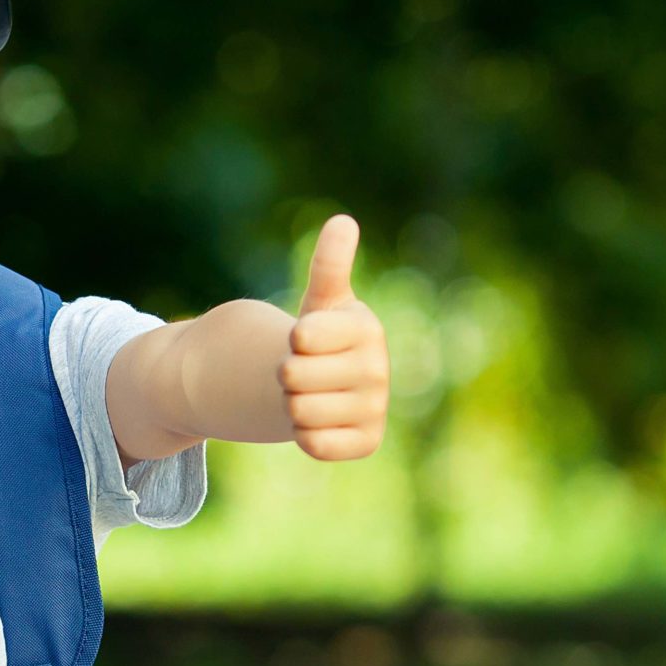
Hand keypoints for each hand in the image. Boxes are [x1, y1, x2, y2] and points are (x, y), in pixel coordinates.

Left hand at [283, 214, 389, 460]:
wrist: (326, 385)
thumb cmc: (319, 337)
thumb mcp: (321, 300)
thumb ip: (329, 265)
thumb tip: (343, 221)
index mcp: (367, 327)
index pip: (302, 337)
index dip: (291, 340)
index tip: (303, 338)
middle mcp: (379, 369)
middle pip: (294, 376)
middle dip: (286, 374)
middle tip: (301, 370)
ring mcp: (376, 408)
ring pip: (300, 411)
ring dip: (292, 405)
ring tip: (309, 394)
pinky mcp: (367, 442)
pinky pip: (315, 444)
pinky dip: (305, 434)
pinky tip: (318, 421)